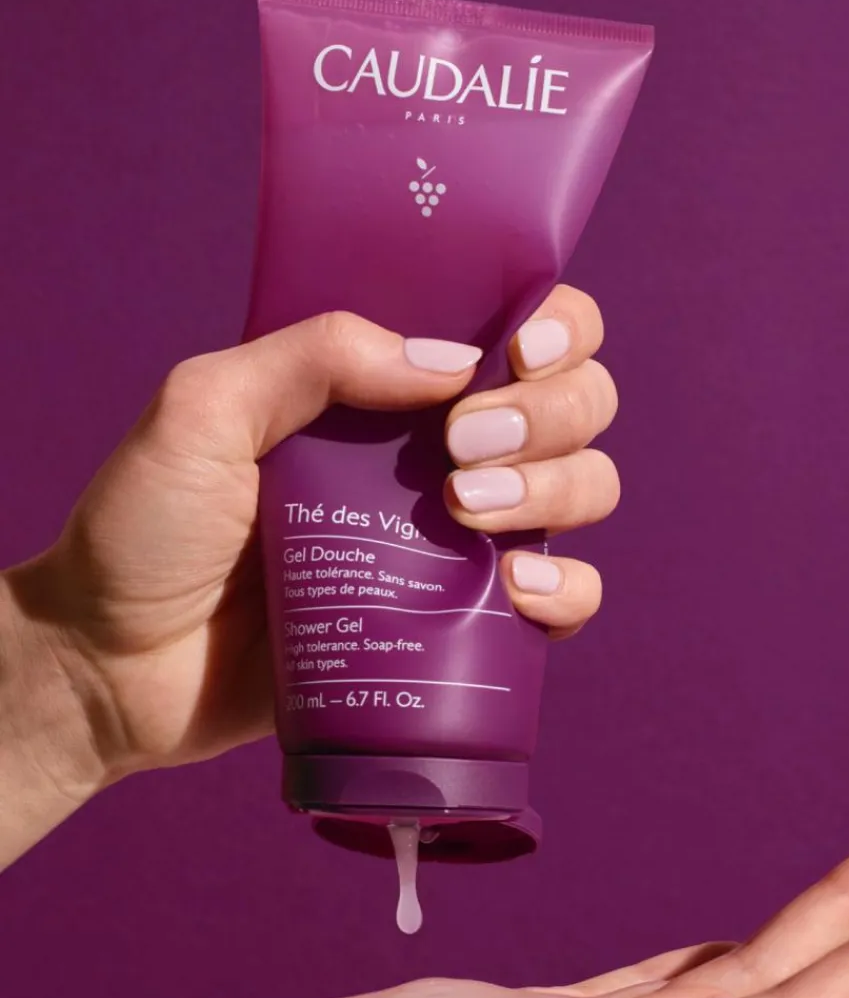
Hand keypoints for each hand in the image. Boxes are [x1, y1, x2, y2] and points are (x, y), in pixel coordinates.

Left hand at [7, 287, 616, 787]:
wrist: (116, 669)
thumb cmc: (144, 530)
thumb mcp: (204, 410)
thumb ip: (314, 357)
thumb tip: (447, 362)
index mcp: (384, 391)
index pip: (514, 331)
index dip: (553, 328)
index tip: (512, 353)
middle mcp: (436, 457)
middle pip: (575, 406)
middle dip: (551, 413)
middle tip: (461, 448)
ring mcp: (455, 545)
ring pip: (583, 492)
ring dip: (559, 489)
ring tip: (470, 513)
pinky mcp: (458, 631)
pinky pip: (561, 604)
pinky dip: (566, 592)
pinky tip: (518, 591)